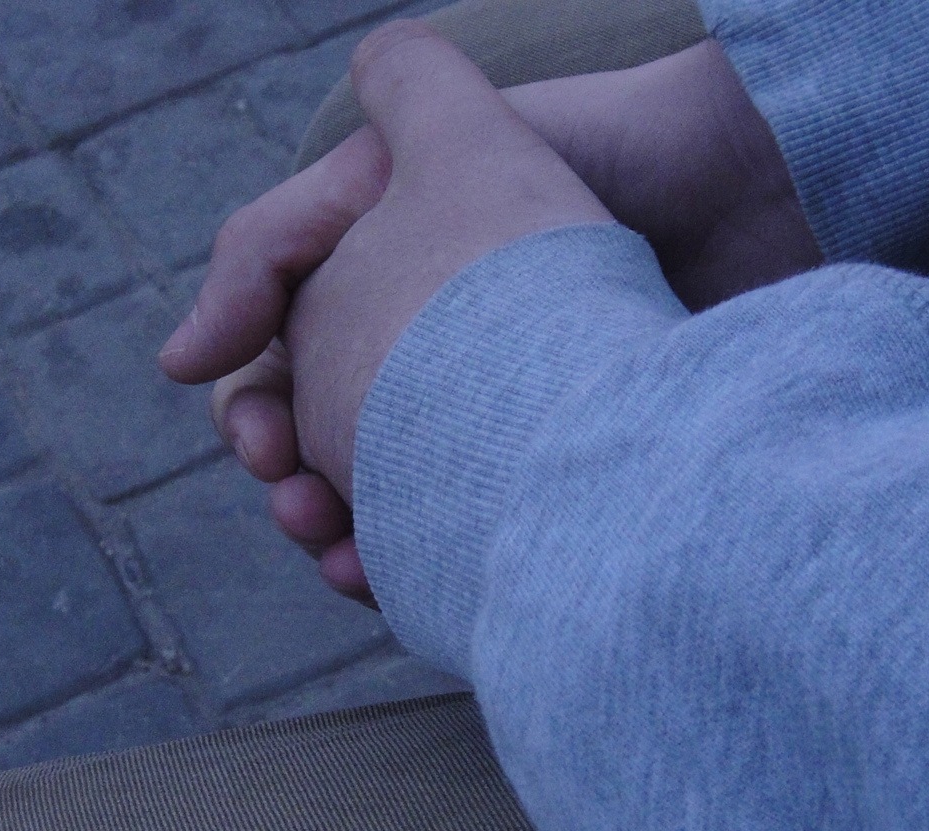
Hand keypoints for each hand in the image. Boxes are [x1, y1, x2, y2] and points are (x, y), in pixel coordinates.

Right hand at [163, 27, 819, 602]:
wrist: (754, 188)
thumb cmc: (593, 151)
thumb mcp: (409, 155)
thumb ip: (274, 236)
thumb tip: (174, 363)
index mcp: (387, 291)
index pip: (282, 377)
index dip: (256, 414)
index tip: (264, 437)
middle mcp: (435, 361)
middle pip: (328, 456)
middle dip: (298, 491)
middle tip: (305, 509)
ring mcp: (500, 421)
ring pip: (393, 509)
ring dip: (352, 540)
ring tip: (351, 558)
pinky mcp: (569, 472)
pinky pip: (476, 542)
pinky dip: (430, 569)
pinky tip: (412, 581)